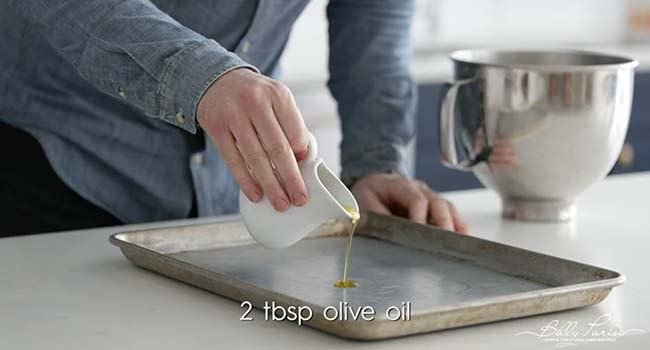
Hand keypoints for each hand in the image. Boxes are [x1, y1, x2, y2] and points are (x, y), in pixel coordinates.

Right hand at [197, 68, 308, 211]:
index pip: (295, 133)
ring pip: (255, 158)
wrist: (217, 80)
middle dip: (291, 178)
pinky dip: (245, 180)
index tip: (306, 176)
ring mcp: (234, 115)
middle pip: (278, 148)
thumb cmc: (254, 96)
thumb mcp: (277, 99)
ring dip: (270, 185)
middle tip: (299, 199)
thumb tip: (302, 160)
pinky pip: (233, 160)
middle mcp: (256, 103)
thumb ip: (290, 125)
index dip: (302, 157)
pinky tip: (256, 194)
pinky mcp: (216, 127)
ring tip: (280, 203)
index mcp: (278, 95)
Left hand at [351, 173, 467, 232]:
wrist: (374, 186)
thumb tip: (388, 231)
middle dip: (443, 222)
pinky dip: (457, 225)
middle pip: (438, 203)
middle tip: (444, 241)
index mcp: (400, 185)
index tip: (420, 233)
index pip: (416, 199)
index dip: (420, 217)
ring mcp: (429, 197)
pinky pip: (450, 215)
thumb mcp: (364, 202)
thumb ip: (376, 216)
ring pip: (448, 208)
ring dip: (454, 224)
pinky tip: (463, 237)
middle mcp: (419, 189)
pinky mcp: (434, 209)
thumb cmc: (369, 194)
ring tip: (460, 241)